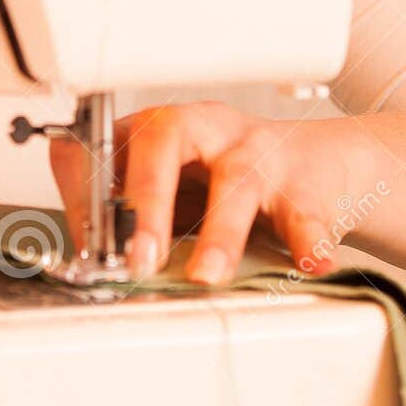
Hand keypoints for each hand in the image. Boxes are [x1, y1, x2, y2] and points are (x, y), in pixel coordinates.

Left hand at [50, 101, 372, 284]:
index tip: (88, 244)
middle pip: (164, 146)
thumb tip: (90, 256)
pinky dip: (309, 239)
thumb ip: (134, 213)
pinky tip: (309, 262)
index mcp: (159, 130)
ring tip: (206, 275)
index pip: (105, 144)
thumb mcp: (174, 185)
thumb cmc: (230, 179)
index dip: (87, 191)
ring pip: (235, 183)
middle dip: (147, 204)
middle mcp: (204, 131)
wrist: (319, 164)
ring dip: (219, 234)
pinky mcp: (304, 185)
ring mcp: (256, 153)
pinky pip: (305, 212)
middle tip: (137, 258)